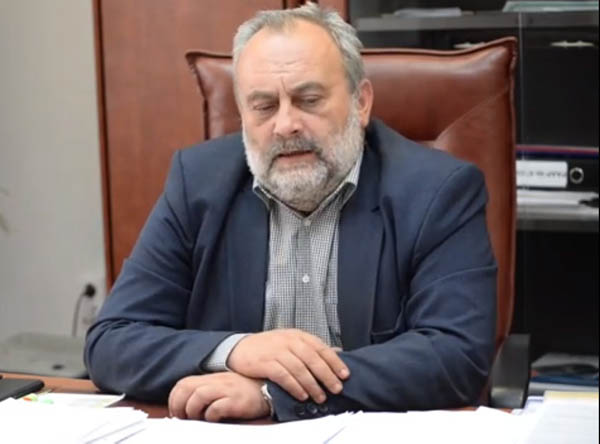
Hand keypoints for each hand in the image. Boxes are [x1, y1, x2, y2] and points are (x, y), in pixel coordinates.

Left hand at [168, 373, 268, 421]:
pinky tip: (215, 419)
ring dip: (193, 411)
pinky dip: (211, 415)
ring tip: (198, 419)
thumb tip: (184, 409)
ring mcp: (227, 389)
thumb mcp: (222, 387)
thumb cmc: (243, 392)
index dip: (174, 400)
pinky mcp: (237, 400)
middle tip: (184, 419)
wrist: (269, 389)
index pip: (182, 384)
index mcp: (211, 378)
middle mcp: (217, 381)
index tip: (177, 414)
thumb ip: (205, 392)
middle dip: (179, 406)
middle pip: (186, 388)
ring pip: (198, 396)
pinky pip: (217, 407)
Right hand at [227, 329, 349, 402]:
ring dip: (312, 385)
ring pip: (300, 368)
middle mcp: (289, 341)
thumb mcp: (291, 341)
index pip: (321, 347)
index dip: (334, 362)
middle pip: (313, 359)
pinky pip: (284, 376)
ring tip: (320, 397)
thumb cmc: (269, 347)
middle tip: (336, 389)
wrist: (240, 348)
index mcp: (298, 335)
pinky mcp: (266, 363)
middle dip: (327, 375)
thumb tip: (338, 351)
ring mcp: (277, 351)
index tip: (345, 375)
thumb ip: (312, 347)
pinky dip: (294, 386)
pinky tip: (302, 395)